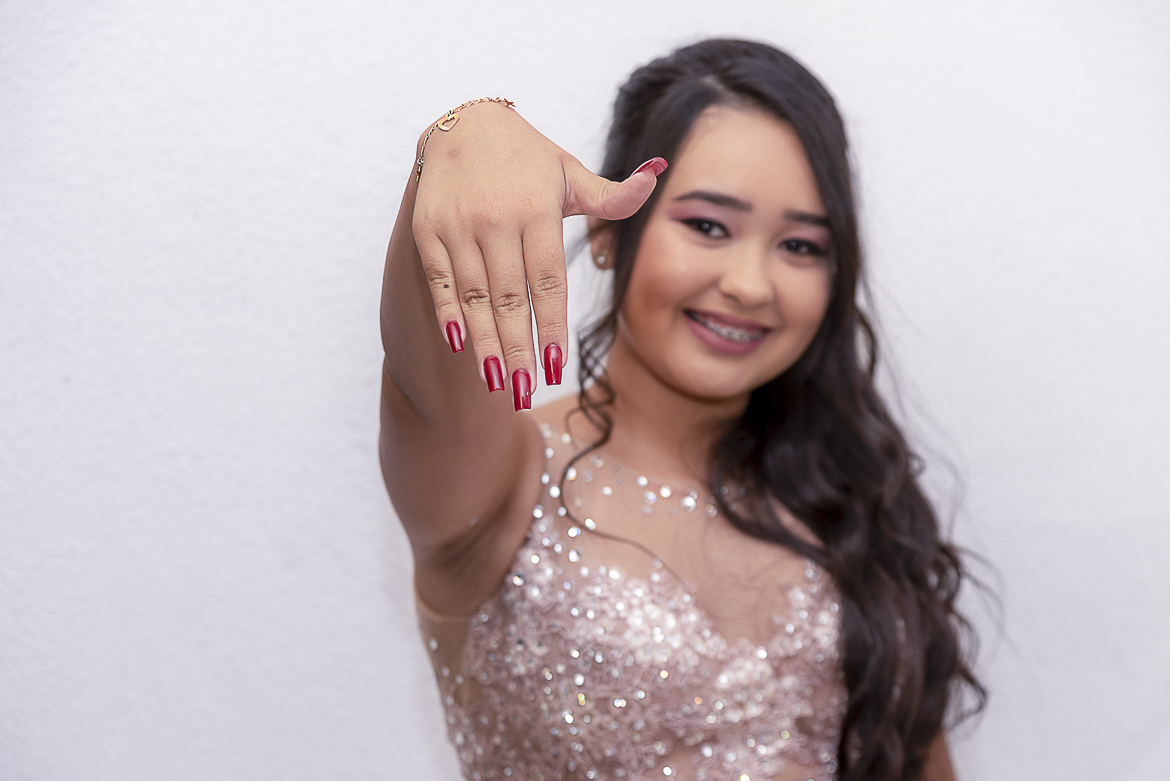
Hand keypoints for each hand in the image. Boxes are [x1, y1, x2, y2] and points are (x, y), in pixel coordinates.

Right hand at [411, 102, 665, 408]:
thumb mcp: (570, 172)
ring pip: (474, 297)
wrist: (463, 125)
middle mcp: (496, 221)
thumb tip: (656, 175)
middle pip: (510, 299)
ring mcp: (458, 227)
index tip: (558, 366)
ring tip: (498, 382)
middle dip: (518, 350)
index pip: (548, 282)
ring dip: (485, 343)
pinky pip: (441, 281)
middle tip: (526, 392)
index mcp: (536, 210)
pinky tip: (461, 345)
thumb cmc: (527, 159)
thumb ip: (611, 194)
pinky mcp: (429, 231)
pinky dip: (450, 314)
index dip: (552, 326)